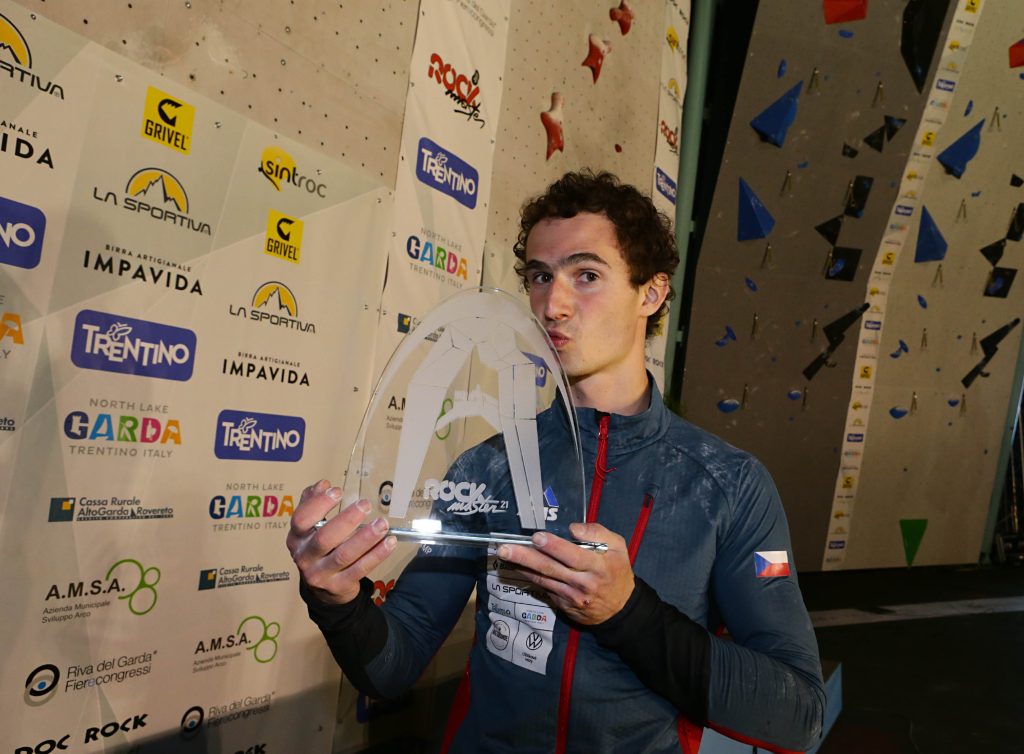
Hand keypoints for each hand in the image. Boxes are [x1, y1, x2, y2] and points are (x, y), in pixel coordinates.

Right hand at [286, 479, 396, 604]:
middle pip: (324, 538)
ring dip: (365, 538)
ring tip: (382, 524)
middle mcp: (305, 557)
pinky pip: (360, 569)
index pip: (301, 520)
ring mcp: (321, 574)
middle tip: (365, 505)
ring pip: (344, 555)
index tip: (338, 491)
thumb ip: (313, 502)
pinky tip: (389, 542)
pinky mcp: (339, 586)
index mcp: (296, 538)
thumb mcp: (309, 526)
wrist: (322, 587)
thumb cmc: (318, 548)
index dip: (318, 504)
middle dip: (346, 520)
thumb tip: (323, 484)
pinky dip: (377, 555)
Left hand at [496, 523, 632, 624]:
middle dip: (526, 557)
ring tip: (504, 555)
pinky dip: (530, 576)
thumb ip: (598, 534)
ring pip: (543, 579)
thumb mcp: (618, 547)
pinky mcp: (563, 604)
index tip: (537, 537)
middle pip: (551, 568)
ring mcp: (571, 596)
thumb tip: (573, 528)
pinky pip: (544, 588)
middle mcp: (582, 583)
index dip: (554, 546)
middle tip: (505, 549)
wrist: (620, 609)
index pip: (573, 556)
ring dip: (522, 567)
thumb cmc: (617, 571)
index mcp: (598, 566)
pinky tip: (517, 566)